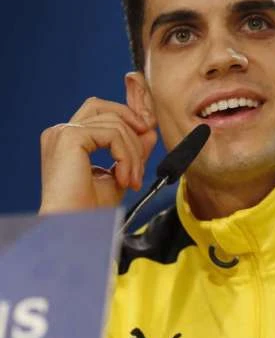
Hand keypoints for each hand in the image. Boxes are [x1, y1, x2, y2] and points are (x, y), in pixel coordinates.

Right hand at [39, 97, 157, 213]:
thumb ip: (133, 150)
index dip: (129, 120)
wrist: (73, 227)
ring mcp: (63, 132)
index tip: (147, 143)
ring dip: (133, 153)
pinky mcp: (70, 137)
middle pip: (109, 110)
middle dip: (134, 132)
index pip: (102, 112)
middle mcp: (61, 132)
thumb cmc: (90, 209)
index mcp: (68, 139)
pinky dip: (126, 156)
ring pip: (116, 124)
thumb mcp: (119, 173)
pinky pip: (113, 134)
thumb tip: (149, 131)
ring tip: (132, 180)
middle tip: (141, 164)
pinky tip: (124, 179)